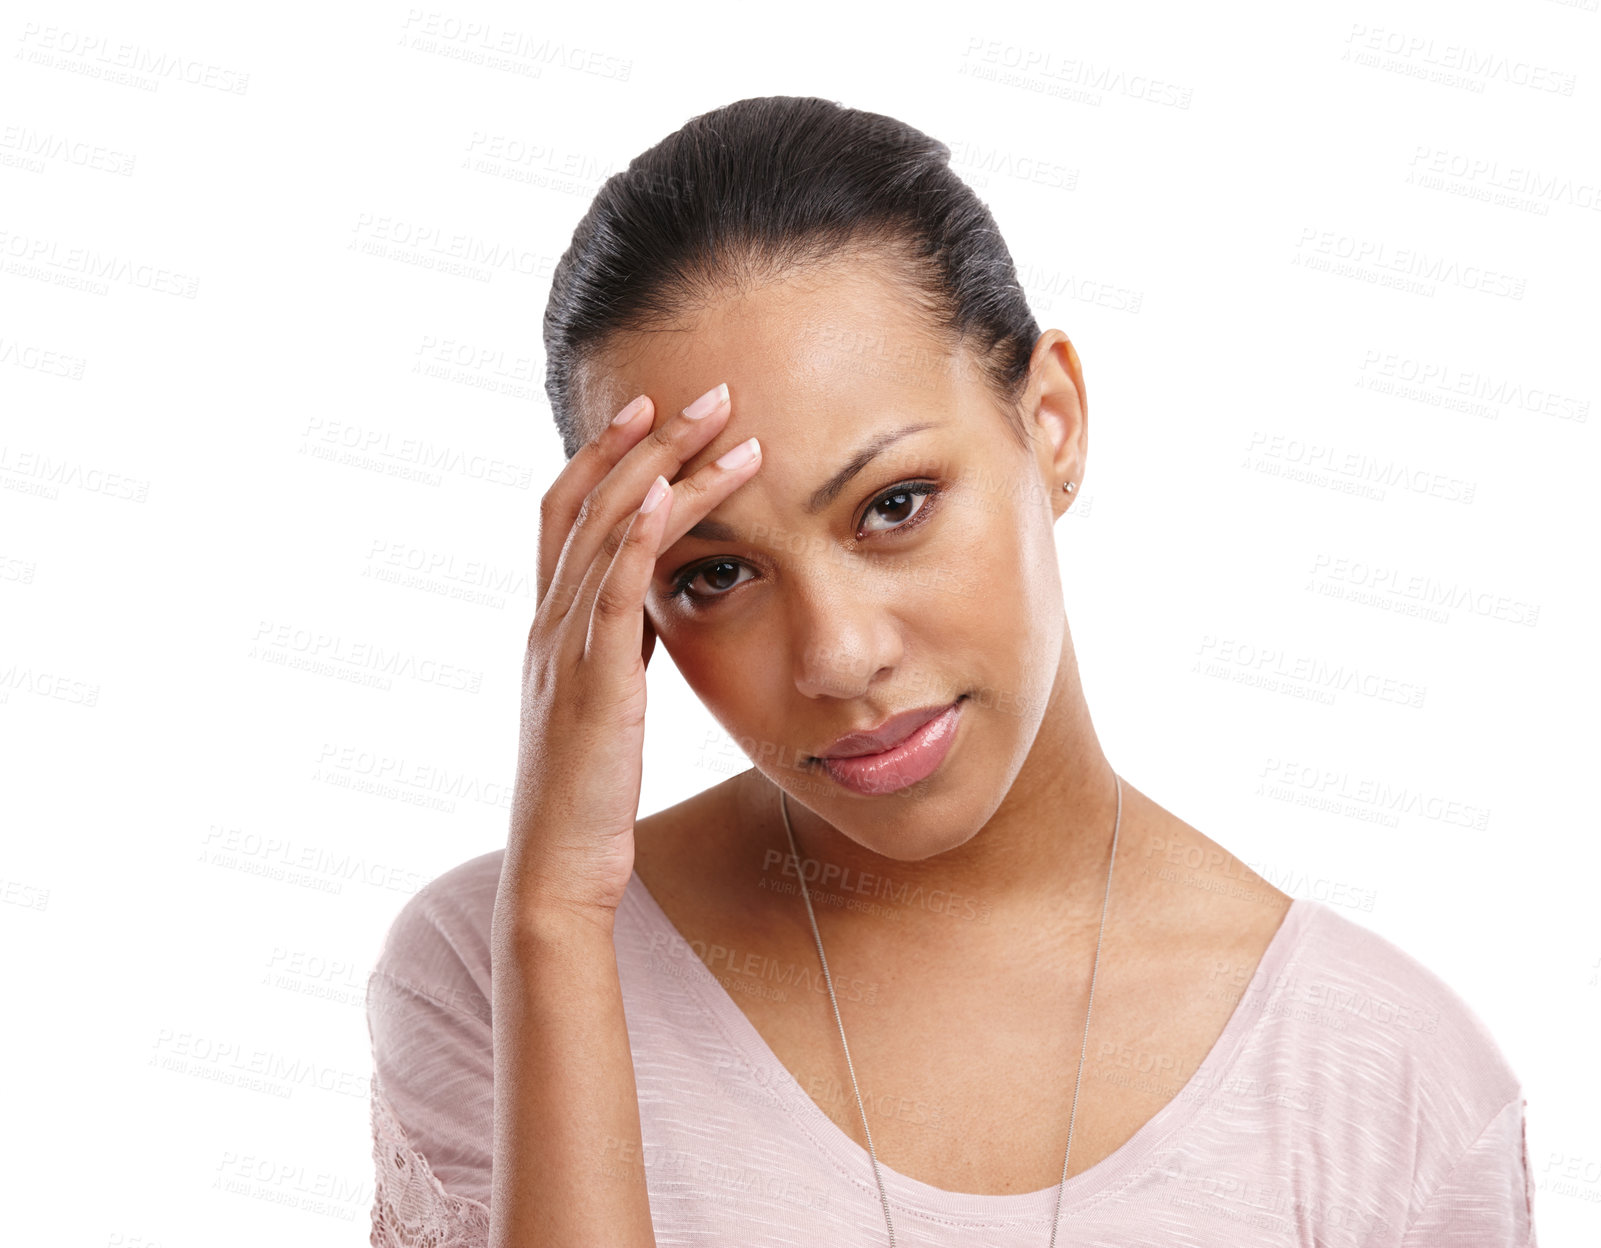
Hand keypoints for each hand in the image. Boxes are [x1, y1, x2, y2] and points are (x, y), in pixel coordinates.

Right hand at [497, 383, 761, 927]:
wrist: (558, 871)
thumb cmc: (586, 795)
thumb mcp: (602, 703)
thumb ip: (616, 647)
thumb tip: (651, 607)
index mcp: (550, 627)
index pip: (569, 514)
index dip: (606, 456)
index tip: (654, 410)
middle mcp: (548, 625)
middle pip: (589, 503)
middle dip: (646, 441)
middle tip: (704, 391)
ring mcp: (565, 653)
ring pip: (608, 535)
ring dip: (662, 470)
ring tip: (718, 423)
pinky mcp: (593, 689)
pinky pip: (610, 597)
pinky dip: (638, 539)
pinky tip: (669, 495)